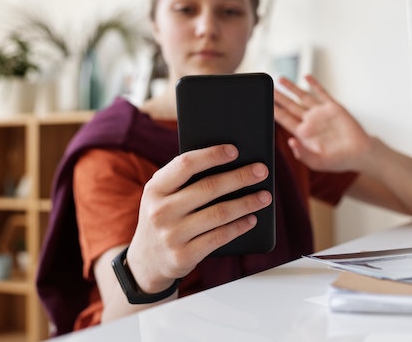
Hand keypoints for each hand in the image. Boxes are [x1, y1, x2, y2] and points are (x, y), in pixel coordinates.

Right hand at [127, 144, 270, 292]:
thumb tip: (231, 163)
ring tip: (264, 196)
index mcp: (155, 188)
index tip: (235, 150)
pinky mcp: (183, 256)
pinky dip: (239, 226)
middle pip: (208, 188)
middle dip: (240, 177)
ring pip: (218, 213)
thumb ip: (185, 180)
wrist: (146, 262)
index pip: (185, 164)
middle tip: (262, 171)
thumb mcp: (163, 196)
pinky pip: (219, 237)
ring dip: (246, 203)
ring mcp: (171, 235)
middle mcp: (160, 211)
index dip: (212, 155)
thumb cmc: (165, 217)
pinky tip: (252, 219)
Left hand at [274, 75, 370, 172]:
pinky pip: (321, 92)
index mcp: (304, 134)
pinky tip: (306, 77)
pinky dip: (314, 84)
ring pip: (302, 96)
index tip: (264, 103)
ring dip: (291, 88)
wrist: (360, 153)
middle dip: (279, 97)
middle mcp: (310, 121)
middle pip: (290, 105)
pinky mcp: (333, 107)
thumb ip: (302, 154)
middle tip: (268, 88)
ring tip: (280, 79)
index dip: (274, 111)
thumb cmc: (339, 160)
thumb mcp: (317, 162)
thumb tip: (290, 142)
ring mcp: (321, 113)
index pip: (285, 119)